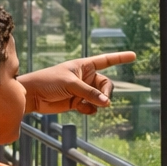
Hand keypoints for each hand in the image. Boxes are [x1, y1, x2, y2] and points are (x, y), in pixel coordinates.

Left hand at [19, 53, 136, 114]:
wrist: (33, 95)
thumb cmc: (48, 82)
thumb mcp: (71, 84)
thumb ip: (90, 93)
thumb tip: (107, 103)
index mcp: (84, 65)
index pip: (106, 60)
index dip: (120, 58)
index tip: (134, 56)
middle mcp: (85, 77)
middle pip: (106, 84)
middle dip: (106, 92)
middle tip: (104, 101)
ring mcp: (82, 90)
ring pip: (100, 97)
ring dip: (98, 102)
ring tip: (88, 105)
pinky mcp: (77, 103)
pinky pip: (92, 107)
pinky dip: (90, 109)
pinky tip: (81, 109)